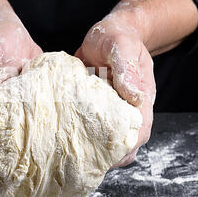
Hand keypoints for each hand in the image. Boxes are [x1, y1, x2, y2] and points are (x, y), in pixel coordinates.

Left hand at [75, 13, 155, 166]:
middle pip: (119, 146)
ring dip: (87, 149)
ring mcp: (107, 113)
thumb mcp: (123, 46)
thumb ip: (126, 67)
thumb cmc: (120, 38)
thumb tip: (133, 95)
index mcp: (139, 103)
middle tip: (78, 161)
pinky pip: (85, 127)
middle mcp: (124, 112)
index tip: (103, 157)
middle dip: (102, 158)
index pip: (136, 135)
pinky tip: (58, 135)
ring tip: (66, 153)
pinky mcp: (91, 109)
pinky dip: (75, 133)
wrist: (108, 34)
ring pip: (101, 140)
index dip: (123, 150)